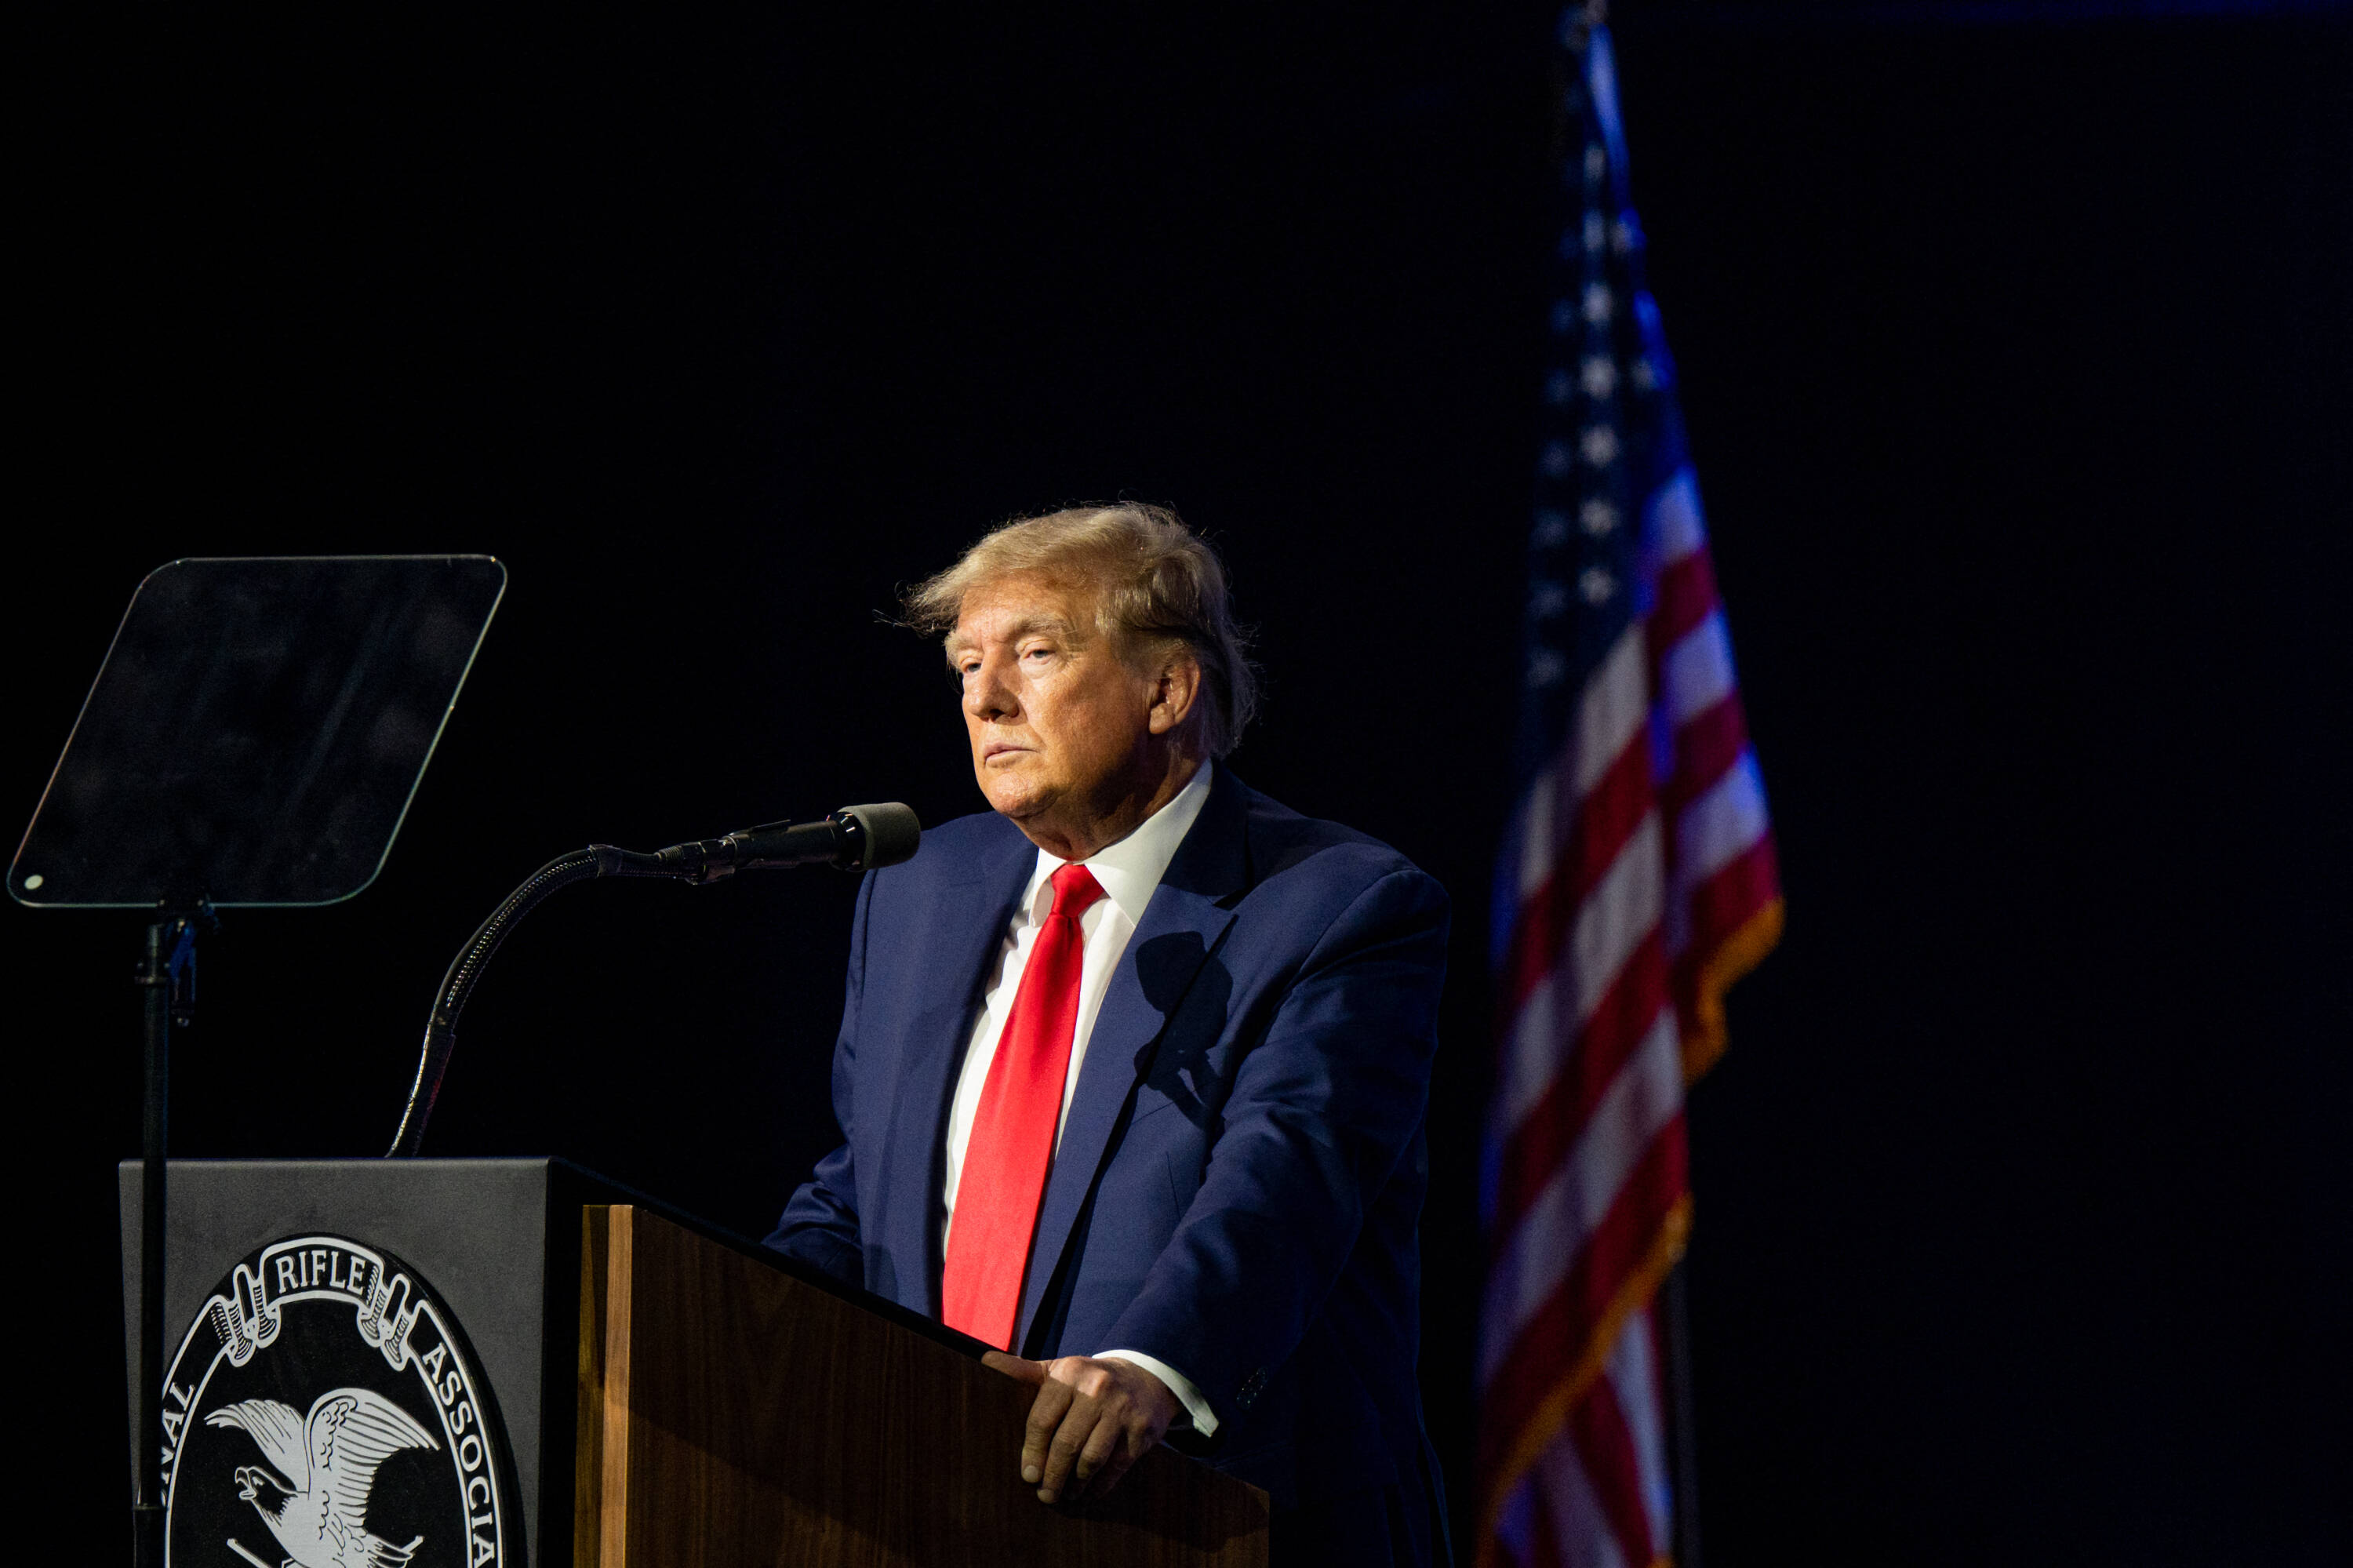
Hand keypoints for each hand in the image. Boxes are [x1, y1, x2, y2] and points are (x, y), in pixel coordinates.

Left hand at [982, 1350, 1177, 1505]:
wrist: (1144, 1377)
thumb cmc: (1087, 1381)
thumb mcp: (1057, 1370)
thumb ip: (1021, 1371)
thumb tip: (983, 1362)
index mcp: (1069, 1374)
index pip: (1042, 1420)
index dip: (1032, 1453)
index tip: (1027, 1476)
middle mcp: (1097, 1389)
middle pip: (1066, 1444)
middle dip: (1052, 1476)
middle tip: (1044, 1495)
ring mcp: (1122, 1410)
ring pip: (1091, 1460)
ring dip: (1075, 1484)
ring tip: (1066, 1495)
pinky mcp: (1142, 1431)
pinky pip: (1116, 1468)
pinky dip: (1100, 1486)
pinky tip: (1089, 1492)